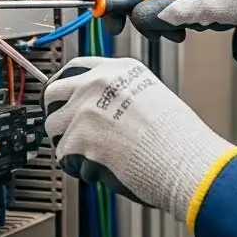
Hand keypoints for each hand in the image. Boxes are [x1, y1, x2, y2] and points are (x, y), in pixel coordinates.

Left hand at [43, 56, 236, 223]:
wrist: (183, 161)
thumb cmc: (178, 138)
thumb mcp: (152, 95)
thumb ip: (120, 94)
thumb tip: (98, 108)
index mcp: (118, 70)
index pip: (74, 68)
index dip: (65, 87)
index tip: (63, 99)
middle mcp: (97, 84)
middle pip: (53, 92)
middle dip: (57, 113)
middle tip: (67, 130)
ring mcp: (85, 110)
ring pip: (53, 127)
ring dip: (67, 143)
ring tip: (91, 154)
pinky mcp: (78, 139)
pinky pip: (64, 156)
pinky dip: (78, 167)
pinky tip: (100, 168)